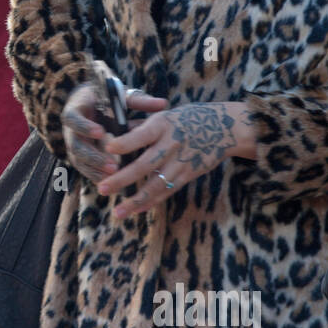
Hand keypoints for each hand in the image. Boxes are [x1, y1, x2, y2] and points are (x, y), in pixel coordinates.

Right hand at [61, 82, 167, 184]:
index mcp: (76, 110)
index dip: (85, 126)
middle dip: (93, 157)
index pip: (73, 118)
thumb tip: (163, 104)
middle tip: (113, 165)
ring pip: (79, 161)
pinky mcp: (79, 157)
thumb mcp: (119, 95)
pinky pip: (85, 169)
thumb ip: (139, 101)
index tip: (101, 132)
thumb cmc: (106, 98)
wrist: (88, 104)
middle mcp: (70, 130)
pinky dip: (97, 176)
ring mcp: (74, 145)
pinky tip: (112, 182)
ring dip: (96, 170)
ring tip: (115, 176)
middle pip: (75, 146)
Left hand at [98, 101, 255, 216]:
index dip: (126, 142)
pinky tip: (135, 210)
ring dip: (135, 200)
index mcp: (162, 124)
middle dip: (122, 178)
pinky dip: (151, 202)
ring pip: (156, 184)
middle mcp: (171, 144)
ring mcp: (181, 161)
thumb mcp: (164, 115)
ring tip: (117, 212)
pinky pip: (167, 191)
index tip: (107, 148)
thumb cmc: (186, 118)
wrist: (224, 128)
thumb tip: (111, 132)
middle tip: (102, 189)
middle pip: (145, 164)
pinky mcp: (188, 174)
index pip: (142, 135)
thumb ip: (139, 126)